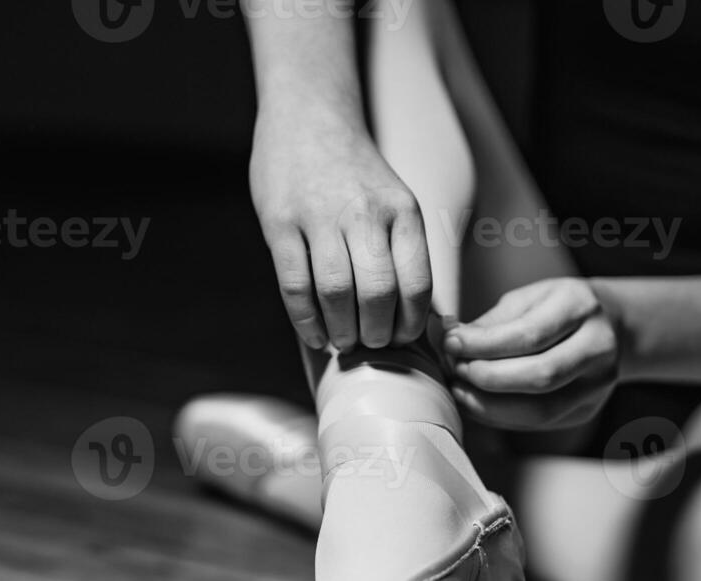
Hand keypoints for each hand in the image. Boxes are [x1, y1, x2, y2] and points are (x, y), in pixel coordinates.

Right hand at [250, 109, 432, 351]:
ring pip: (335, 293)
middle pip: (377, 294)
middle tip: (370, 344)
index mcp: (402, 211)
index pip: (416, 284)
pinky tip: (315, 334)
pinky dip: (306, 321)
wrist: (309, 116)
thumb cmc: (356, 175)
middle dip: (376, 334)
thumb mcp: (396, 201)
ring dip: (341, 331)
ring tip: (342, 341)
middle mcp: (364, 212)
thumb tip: (421, 319)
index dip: (410, 325)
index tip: (402, 338)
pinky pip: (294, 285)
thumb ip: (403, 251)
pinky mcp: (279, 222)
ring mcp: (319, 216)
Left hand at [444, 278, 620, 430]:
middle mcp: (599, 347)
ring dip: (490, 405)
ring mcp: (598, 385)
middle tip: (456, 369)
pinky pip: (538, 423)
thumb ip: (491, 323)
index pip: (530, 335)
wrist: (607, 326)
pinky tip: (477, 402)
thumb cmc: (557, 309)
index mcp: (582, 307)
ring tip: (460, 389)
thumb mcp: (527, 299)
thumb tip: (450, 341)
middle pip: (540, 376)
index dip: (484, 345)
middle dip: (487, 378)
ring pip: (540, 410)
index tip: (451, 344)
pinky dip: (500, 416)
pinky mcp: (586, 411)